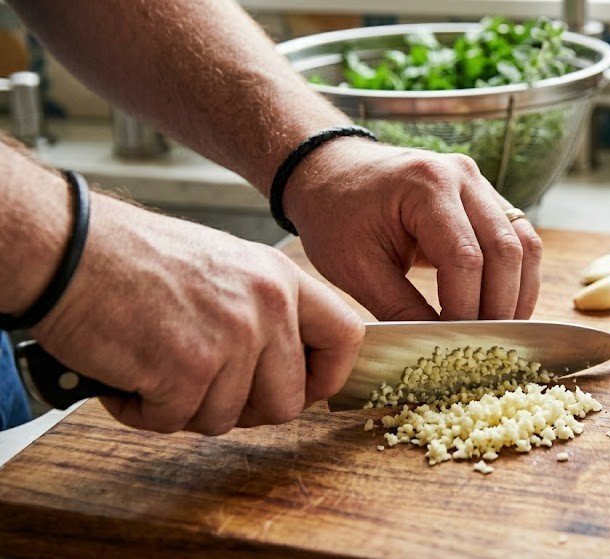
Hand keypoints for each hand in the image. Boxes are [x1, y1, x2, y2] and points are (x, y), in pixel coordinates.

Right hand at [31, 194, 364, 434]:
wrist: (67, 248)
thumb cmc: (134, 258)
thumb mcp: (226, 267)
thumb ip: (265, 313)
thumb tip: (287, 368)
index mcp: (281, 278)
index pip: (346, 338)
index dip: (327, 378)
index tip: (302, 389)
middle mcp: (267, 306)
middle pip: (288, 401)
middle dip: (243, 409)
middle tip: (200, 387)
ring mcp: (231, 338)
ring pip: (227, 419)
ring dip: (184, 407)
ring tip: (153, 365)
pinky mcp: (186, 368)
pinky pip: (175, 421)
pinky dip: (143, 411)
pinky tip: (127, 374)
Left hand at [283, 139, 542, 320]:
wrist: (331, 171)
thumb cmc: (334, 214)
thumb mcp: (355, 266)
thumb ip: (399, 308)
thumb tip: (435, 348)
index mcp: (426, 185)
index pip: (466, 258)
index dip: (465, 308)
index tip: (453, 344)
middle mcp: (463, 177)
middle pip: (506, 250)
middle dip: (499, 306)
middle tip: (483, 346)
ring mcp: (480, 184)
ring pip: (525, 244)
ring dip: (518, 293)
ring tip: (499, 332)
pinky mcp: (487, 198)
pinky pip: (519, 239)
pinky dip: (516, 278)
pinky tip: (500, 308)